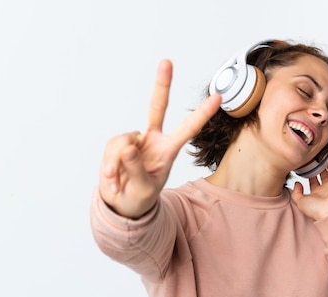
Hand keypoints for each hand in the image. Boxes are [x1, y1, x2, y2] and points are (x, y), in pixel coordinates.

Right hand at [99, 59, 221, 217]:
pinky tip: (112, 178)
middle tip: (167, 61)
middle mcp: (153, 140)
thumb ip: (137, 168)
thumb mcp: (143, 189)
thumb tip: (130, 146)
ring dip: (117, 163)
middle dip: (162, 84)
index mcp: (168, 150)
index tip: (218, 98)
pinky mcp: (117, 145)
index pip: (188, 129)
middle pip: (157, 107)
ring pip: (123, 141)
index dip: (202, 114)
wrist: (122, 204)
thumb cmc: (140, 197)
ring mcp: (135, 140)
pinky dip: (109, 166)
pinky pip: (111, 149)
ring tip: (118, 182)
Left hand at [291, 160, 327, 220]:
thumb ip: (296, 193)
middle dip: (319, 166)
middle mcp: (325, 188)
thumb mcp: (300, 202)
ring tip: (327, 156)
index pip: (312, 180)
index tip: (306, 164)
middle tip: (316, 157)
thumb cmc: (316, 210)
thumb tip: (297, 183)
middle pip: (322, 174)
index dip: (309, 172)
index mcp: (316, 193)